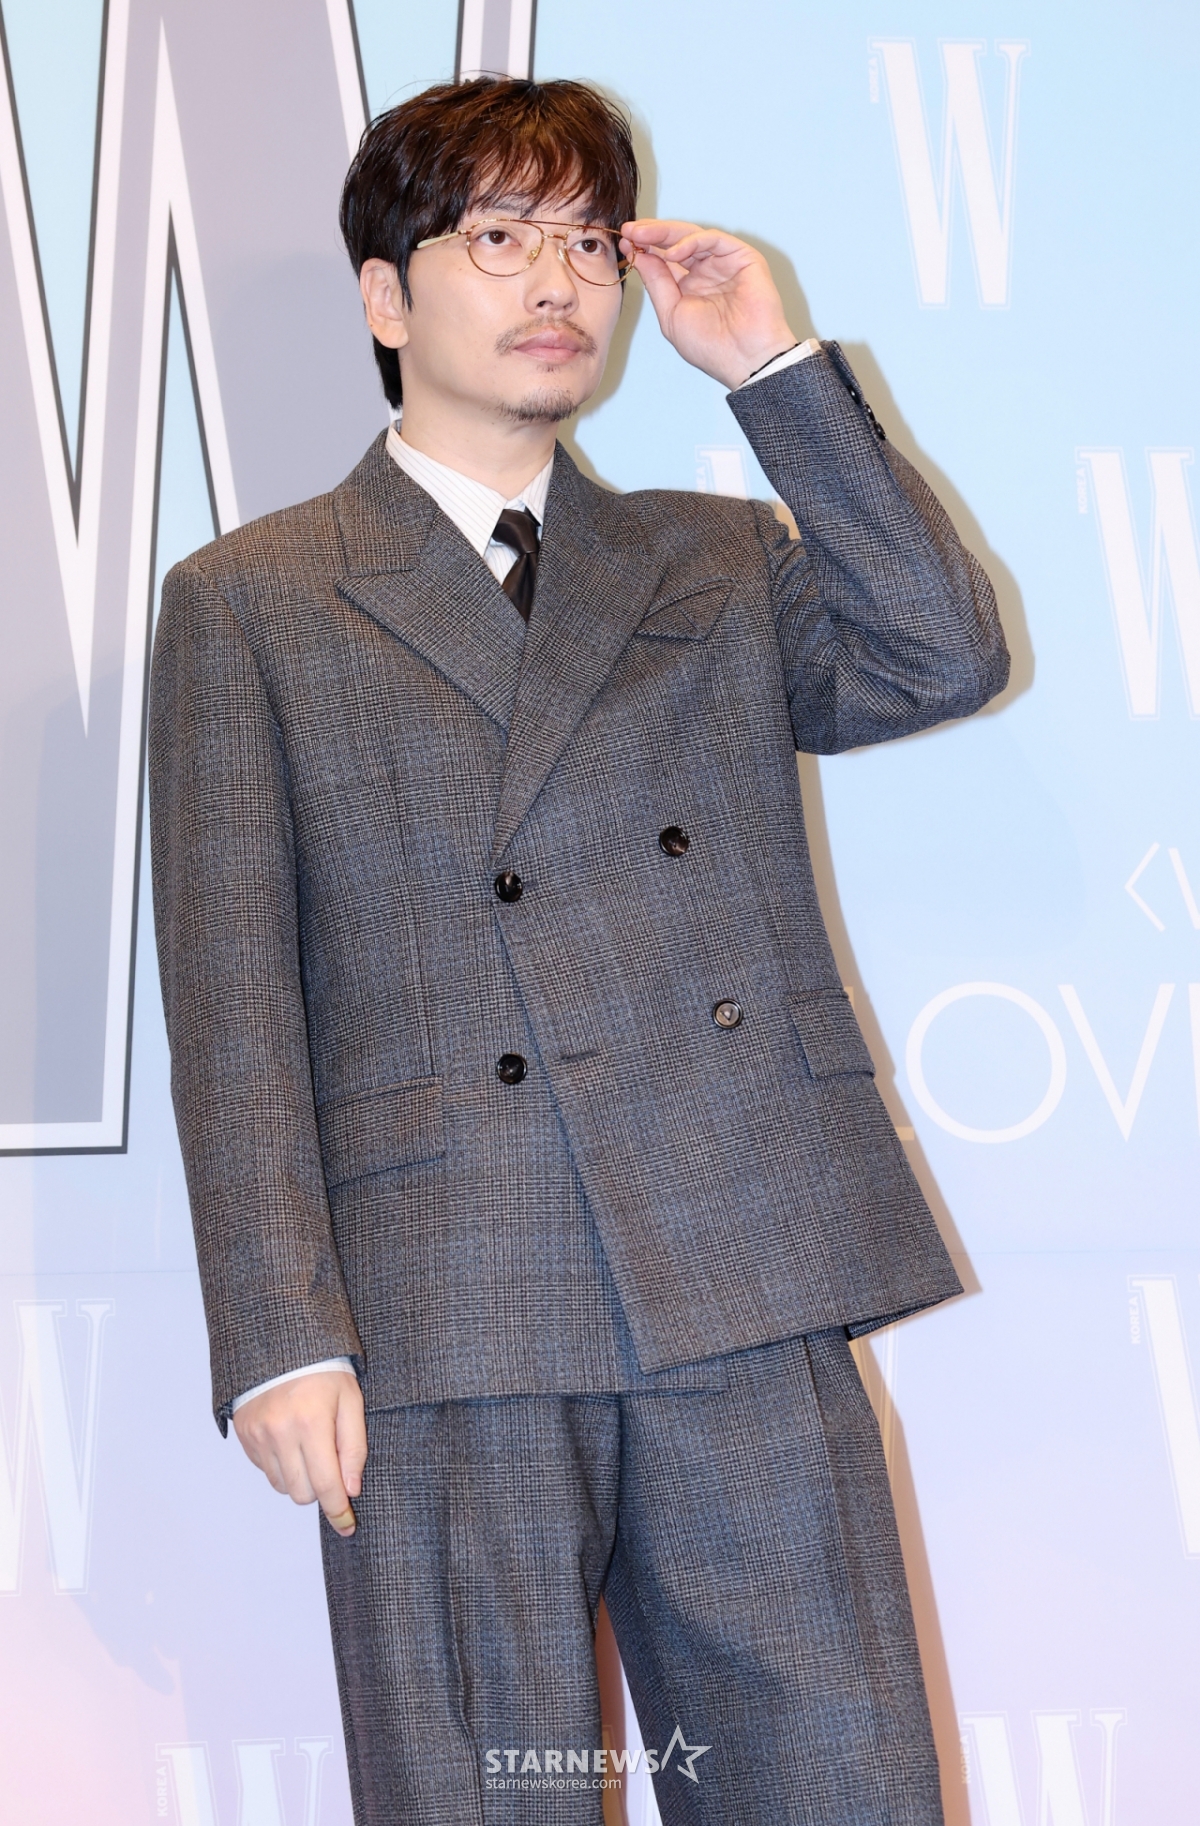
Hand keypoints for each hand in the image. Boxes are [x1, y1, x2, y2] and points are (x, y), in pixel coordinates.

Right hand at [233, 1369, 365, 1536]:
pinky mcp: (245, 1435)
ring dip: (299, 1478)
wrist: (282, 1345)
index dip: (338, 1511)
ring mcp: (259, 1436)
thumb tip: (350, 1489)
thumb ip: (354, 1448)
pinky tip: (291, 1441)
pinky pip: (266, 1470)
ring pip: (282, 1486)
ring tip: (309, 1447)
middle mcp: (281, 1433)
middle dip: (320, 1490)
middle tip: (329, 1465)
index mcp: (312, 1424)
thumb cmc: (323, 1372)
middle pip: (301, 1494)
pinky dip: (282, 1465)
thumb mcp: (351, 1402)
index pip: (326, 1485)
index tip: (347, 1526)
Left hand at [620, 218, 796, 390]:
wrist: (744, 359)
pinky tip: (672, 252)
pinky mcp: (742, 257)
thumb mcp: (672, 314)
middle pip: (676, 242)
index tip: (624, 244)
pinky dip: (691, 242)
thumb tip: (639, 256)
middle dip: (651, 234)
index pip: (664, 259)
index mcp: (690, 286)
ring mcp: (724, 262)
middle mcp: (707, 271)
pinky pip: (713, 240)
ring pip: (692, 236)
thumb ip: (657, 283)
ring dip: (665, 233)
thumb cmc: (711, 347)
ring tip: (642, 236)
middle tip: (629, 230)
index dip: (644, 249)